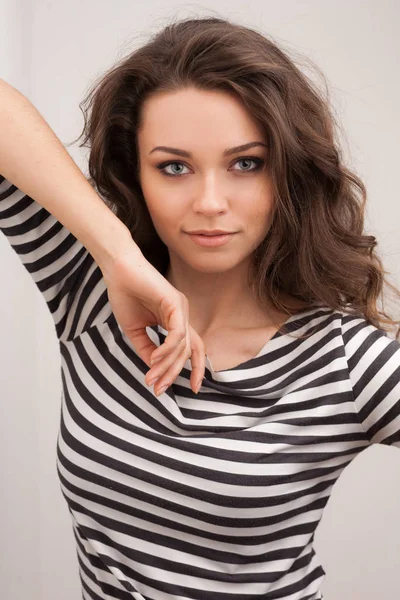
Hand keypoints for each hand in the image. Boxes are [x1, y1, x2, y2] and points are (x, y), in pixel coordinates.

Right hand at [101, 248, 205, 395]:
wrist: (117, 270)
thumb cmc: (125, 294)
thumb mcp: (135, 330)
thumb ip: (146, 349)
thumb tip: (153, 370)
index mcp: (177, 320)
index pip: (193, 349)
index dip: (195, 369)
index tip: (189, 389)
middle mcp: (183, 315)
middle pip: (191, 351)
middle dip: (176, 374)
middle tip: (160, 390)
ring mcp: (181, 308)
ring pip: (182, 346)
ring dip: (166, 366)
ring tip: (151, 378)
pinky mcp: (174, 302)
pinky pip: (177, 333)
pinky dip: (167, 349)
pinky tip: (153, 359)